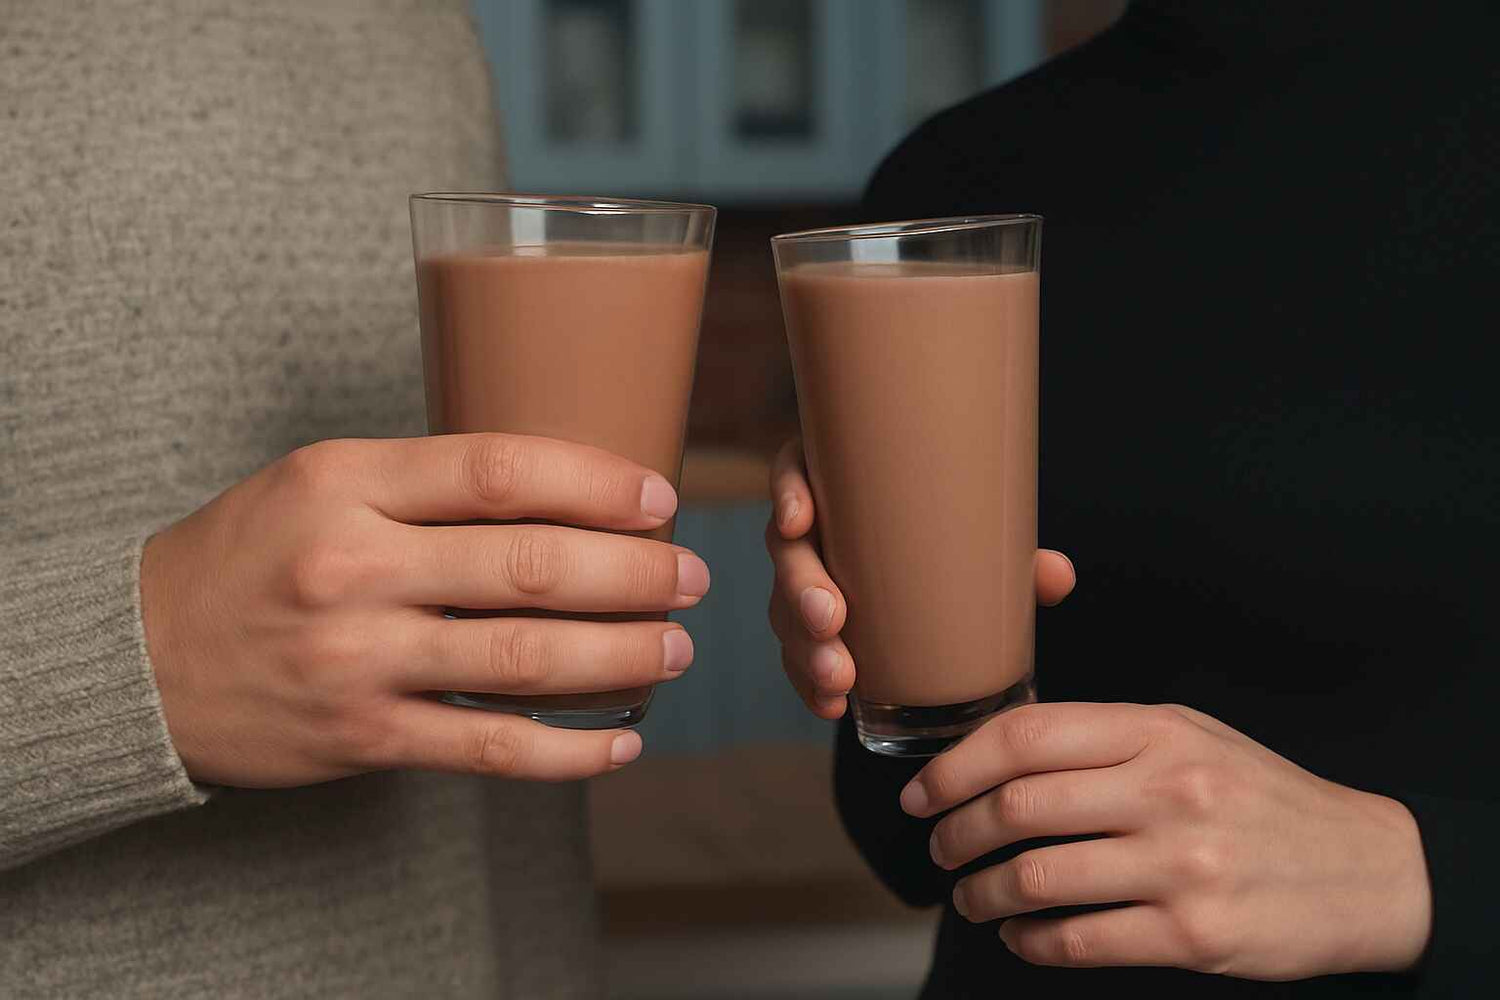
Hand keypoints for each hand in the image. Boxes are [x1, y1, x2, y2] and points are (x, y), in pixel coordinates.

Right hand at [140, 434, 708, 786]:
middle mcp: (356, 567)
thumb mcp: (321, 481)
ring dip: (623, 655)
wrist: (138, 657)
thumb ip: (428, 483)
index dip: (597, 483)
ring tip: (676, 646)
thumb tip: (565, 491)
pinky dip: (569, 749)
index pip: (501, 471)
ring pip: (525, 658)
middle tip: (691, 575)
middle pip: (533, 566)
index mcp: (348, 483)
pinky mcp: (365, 737)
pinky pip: (490, 746)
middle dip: (635, 574)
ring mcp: (360, 659)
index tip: (658, 496)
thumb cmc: (252, 555)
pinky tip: (622, 740)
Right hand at [765, 438, 1075, 716]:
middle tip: (830, 619)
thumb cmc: (957, 539)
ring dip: (804, 648)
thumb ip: (1018, 560)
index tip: (800, 522)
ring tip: (838, 679)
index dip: (788, 492)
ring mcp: (809, 581)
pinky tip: (833, 705)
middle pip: (787, 550)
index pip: (796, 470)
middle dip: (800, 589)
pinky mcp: (813, 630)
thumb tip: (1056, 576)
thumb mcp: (986, 543)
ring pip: (785, 610)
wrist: (949, 577)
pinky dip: (812, 682)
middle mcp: (817, 530)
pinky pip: (799, 655)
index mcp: (845, 486)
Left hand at [903, 702, 1432, 978]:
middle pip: (1017, 807)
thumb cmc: (1261, 797)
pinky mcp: (1195, 935)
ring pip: (1036, 878)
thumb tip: (998, 751)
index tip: (923, 792)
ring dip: (982, 893)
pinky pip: (1080, 941)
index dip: (954, 764)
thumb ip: (1103, 739)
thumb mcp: (1190, 736)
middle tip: (940, 847)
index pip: (1024, 735)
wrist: (1368, 870)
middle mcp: (1167, 791)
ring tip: (971, 897)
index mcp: (1156, 732)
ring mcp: (1181, 865)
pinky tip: (1021, 937)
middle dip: (955, 833)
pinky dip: (1030, 942)